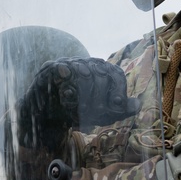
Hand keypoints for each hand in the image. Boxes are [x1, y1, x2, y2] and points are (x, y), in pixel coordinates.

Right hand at [17, 57, 139, 149]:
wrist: (44, 117)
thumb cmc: (73, 112)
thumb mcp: (99, 114)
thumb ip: (117, 110)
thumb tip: (136, 105)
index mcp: (98, 70)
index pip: (115, 73)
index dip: (119, 89)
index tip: (117, 106)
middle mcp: (84, 62)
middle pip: (100, 74)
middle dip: (101, 98)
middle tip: (97, 115)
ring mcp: (66, 63)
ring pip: (83, 74)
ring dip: (84, 96)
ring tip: (81, 112)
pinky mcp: (48, 68)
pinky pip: (61, 70)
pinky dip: (66, 84)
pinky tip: (67, 97)